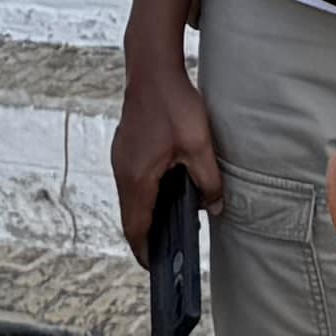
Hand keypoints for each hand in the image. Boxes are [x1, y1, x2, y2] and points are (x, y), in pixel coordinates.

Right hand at [110, 34, 222, 236]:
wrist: (151, 68)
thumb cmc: (173, 105)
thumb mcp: (199, 146)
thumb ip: (208, 182)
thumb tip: (214, 209)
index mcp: (138, 178)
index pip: (135, 227)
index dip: (144, 251)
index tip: (155, 267)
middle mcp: (123, 172)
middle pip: (130, 216)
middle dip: (147, 236)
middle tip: (168, 251)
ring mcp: (120, 159)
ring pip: (131, 199)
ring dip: (147, 214)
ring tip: (172, 224)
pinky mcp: (125, 148)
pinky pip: (132, 181)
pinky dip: (145, 195)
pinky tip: (168, 190)